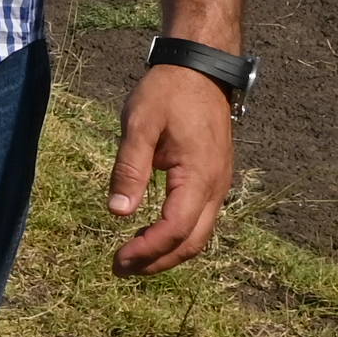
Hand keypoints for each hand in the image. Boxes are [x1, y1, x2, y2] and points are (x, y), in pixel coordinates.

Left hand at [107, 63, 238, 274]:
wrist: (200, 68)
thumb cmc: (167, 92)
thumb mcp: (139, 125)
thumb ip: (130, 169)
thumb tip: (118, 213)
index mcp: (199, 175)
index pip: (175, 229)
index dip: (147, 250)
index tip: (119, 258)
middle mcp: (216, 187)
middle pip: (192, 243)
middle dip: (158, 262)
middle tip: (121, 269)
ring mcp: (219, 185)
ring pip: (199, 235)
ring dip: (167, 253)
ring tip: (133, 259)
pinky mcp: (214, 180)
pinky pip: (200, 220)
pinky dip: (177, 237)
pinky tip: (151, 235)